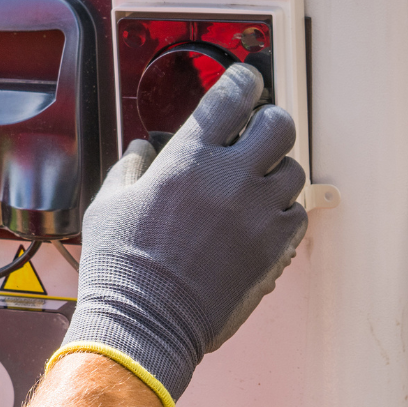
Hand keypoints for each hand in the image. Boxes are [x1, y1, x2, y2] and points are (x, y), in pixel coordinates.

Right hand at [56, 64, 307, 406]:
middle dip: (269, 123)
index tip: (244, 82)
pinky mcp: (273, 249)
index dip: (243, 80)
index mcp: (188, 157)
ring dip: (277, 171)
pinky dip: (285, 212)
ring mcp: (258, 214)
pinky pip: (298, 215)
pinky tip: (262, 220)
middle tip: (256, 134)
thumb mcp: (109, 205)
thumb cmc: (120, 267)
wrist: (145, 325)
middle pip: (279, 124)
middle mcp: (231, 178)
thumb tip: (144, 150)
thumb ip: (131, 168)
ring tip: (256, 185)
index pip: (234, 93)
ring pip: (294, 170)